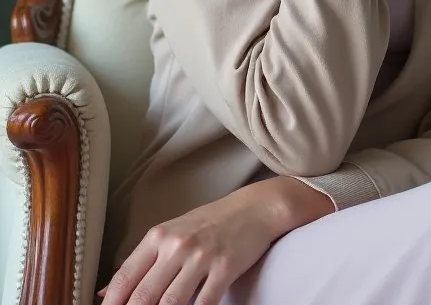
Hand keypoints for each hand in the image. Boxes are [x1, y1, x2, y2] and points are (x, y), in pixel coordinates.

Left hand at [100, 177, 332, 304]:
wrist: (253, 208)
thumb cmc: (209, 222)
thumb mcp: (171, 233)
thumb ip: (141, 263)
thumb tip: (104, 293)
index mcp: (157, 236)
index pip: (124, 278)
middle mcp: (176, 245)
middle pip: (143, 296)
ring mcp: (201, 257)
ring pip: (170, 304)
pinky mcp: (224, 268)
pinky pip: (204, 304)